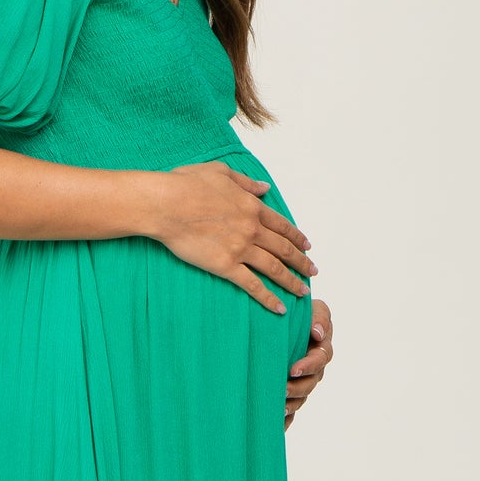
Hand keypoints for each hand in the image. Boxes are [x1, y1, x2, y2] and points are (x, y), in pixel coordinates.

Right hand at [155, 161, 316, 313]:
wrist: (167, 203)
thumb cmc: (187, 184)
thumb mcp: (221, 172)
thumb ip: (246, 182)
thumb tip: (265, 188)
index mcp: (252, 206)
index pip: (282, 226)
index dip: (297, 237)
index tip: (307, 246)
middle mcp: (252, 228)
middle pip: (284, 249)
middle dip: (301, 262)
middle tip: (313, 272)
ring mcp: (241, 248)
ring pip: (274, 268)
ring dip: (291, 281)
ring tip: (302, 291)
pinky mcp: (226, 266)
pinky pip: (252, 285)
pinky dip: (268, 297)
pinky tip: (279, 308)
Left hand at [284, 300, 332, 431]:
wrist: (279, 319)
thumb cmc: (299, 312)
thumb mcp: (313, 308)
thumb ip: (319, 317)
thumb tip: (318, 333)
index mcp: (321, 349)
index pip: (320, 360)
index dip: (308, 366)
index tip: (293, 369)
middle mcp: (314, 369)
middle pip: (310, 383)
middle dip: (297, 388)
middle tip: (281, 390)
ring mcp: (303, 382)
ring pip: (301, 398)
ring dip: (291, 405)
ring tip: (277, 408)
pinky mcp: (291, 392)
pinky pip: (292, 410)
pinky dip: (286, 420)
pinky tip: (276, 425)